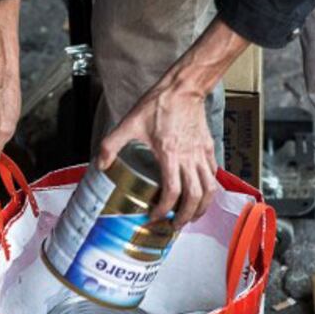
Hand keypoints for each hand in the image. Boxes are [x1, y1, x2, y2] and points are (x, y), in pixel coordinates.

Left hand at [96, 17, 252, 227]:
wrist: (184, 87)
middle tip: (175, 226)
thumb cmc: (159, 104)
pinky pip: (213, 175)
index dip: (164, 209)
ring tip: (191, 217)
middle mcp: (189, 157)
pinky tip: (200, 194)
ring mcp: (201, 154)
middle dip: (186, 217)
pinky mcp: (209, 148)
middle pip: (195, 197)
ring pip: (209, 189)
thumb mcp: (130, 123)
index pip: (172, 191)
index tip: (155, 216)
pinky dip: (208, 189)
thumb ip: (112, 144)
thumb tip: (101, 164)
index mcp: (170, 154)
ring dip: (202, 208)